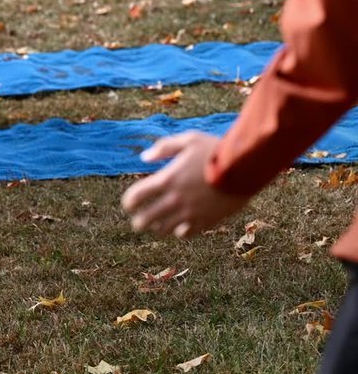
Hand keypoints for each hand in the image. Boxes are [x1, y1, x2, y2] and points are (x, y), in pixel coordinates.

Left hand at [120, 131, 248, 237]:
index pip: (137, 197)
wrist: (244, 169)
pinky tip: (179, 226)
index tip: (129, 204)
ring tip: (157, 224)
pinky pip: (185, 233)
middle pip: (146, 219)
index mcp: (168, 179)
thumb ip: (164, 148)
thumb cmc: (215, 151)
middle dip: (139, 222)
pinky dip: (179, 231)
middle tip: (138, 221)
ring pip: (164, 229)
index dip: (129, 202)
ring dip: (158, 227)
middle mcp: (176, 200)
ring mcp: (191, 213)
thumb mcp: (188, 140)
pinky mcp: (206, 221)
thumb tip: (144, 158)